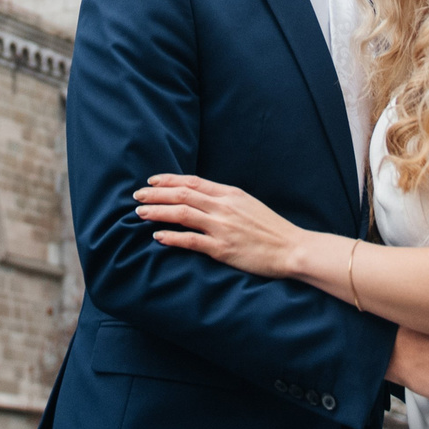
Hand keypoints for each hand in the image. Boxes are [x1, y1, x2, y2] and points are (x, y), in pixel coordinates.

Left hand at [131, 174, 311, 276]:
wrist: (291, 248)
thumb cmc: (270, 228)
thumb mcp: (248, 204)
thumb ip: (225, 199)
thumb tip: (200, 197)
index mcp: (230, 194)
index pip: (192, 181)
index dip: (168, 180)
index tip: (151, 181)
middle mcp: (224, 207)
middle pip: (182, 194)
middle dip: (156, 194)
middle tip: (136, 196)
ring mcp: (223, 227)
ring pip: (182, 214)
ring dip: (158, 212)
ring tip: (140, 213)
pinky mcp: (223, 249)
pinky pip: (191, 240)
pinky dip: (172, 237)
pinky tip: (157, 237)